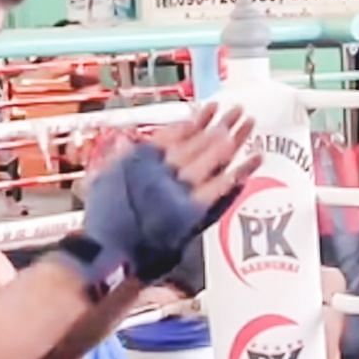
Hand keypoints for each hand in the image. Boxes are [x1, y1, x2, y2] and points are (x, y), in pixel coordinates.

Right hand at [67, 102, 261, 284]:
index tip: (210, 108)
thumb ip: (119, 160)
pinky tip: (254, 160)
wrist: (106, 251)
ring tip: (248, 124)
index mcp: (142, 160)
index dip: (195, 120)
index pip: (174, 133)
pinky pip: (218, 187)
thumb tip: (125, 143)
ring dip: (231, 140)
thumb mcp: (104, 181)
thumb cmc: (104, 222)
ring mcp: (177, 190)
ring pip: (210, 159)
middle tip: (238, 110)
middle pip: (198, 142)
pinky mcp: (190, 212)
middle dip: (220, 125)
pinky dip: (237, 173)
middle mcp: (162, 170)